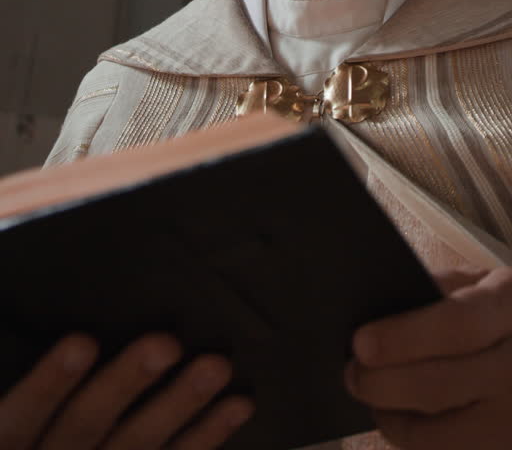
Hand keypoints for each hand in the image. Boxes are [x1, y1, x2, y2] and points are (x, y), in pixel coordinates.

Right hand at [0, 333, 252, 448]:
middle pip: (86, 426)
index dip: (50, 383)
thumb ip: (26, 379)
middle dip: (127, 384)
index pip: (22, 416)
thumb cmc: (33, 429)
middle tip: (168, 343)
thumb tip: (63, 327)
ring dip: (180, 406)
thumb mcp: (15, 416)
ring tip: (217, 367)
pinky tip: (237, 407)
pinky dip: (206, 437)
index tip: (83, 341)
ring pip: (136, 447)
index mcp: (12, 442)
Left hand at [346, 268, 511, 449]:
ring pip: (438, 435)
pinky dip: (417, 443)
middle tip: (352, 375)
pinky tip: (404, 422)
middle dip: (381, 383)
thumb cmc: (509, 325)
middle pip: (438, 385)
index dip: (402, 337)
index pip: (455, 323)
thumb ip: (442, 289)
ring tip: (373, 398)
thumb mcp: (488, 288)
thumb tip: (380, 307)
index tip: (360, 344)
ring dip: (392, 418)